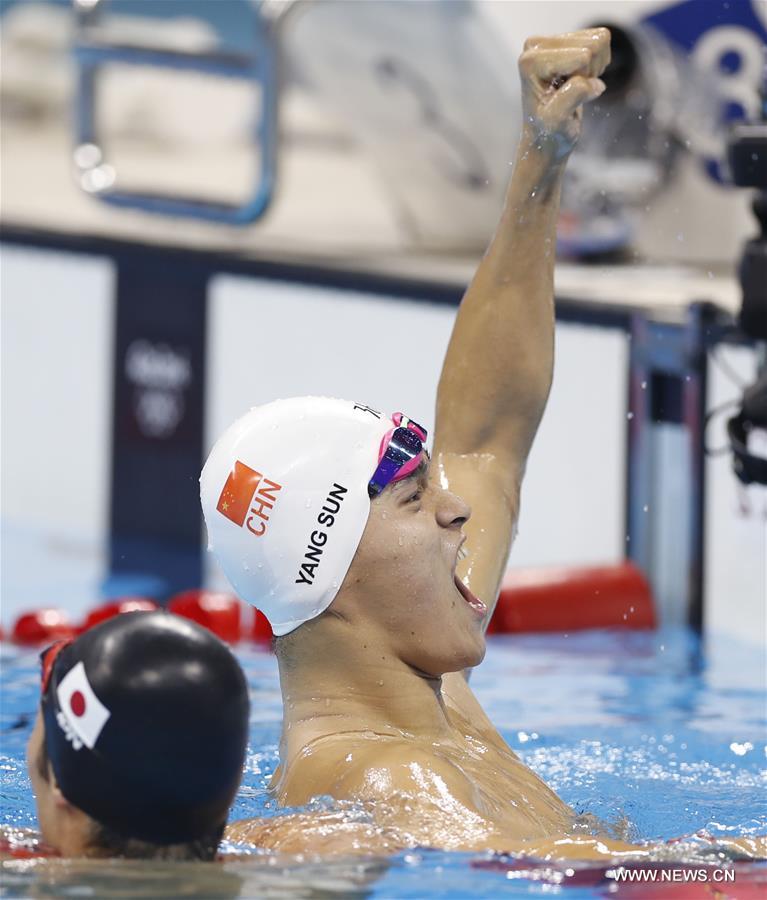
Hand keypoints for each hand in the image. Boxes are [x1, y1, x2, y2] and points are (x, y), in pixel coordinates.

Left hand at [518, 28, 610, 161]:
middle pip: (592, 45)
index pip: (583, 56)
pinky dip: (596, 64)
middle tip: (570, 93)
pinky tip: (579, 80)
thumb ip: (573, 96)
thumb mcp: (557, 121)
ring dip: (593, 69)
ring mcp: (551, 41)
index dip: (583, 81)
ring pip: (599, 40)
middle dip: (588, 73)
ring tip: (573, 88)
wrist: (546, 138)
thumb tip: (595, 84)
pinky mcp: (566, 40)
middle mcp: (536, 44)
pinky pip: (601, 40)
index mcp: (531, 60)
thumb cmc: (549, 131)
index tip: (563, 99)